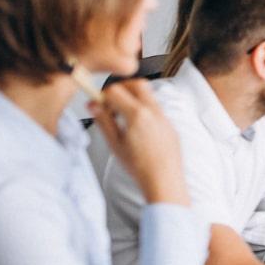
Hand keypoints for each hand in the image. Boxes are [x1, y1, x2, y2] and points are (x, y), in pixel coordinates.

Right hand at [90, 80, 187, 205]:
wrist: (164, 180)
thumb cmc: (139, 167)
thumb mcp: (114, 144)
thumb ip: (103, 121)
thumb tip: (93, 105)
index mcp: (137, 114)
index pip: (116, 90)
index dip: (104, 95)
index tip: (99, 105)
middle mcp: (154, 112)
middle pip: (137, 84)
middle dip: (122, 88)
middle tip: (112, 102)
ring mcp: (165, 118)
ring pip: (149, 96)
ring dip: (134, 98)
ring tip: (123, 117)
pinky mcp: (171, 125)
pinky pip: (157, 109)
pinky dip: (145, 110)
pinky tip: (137, 127)